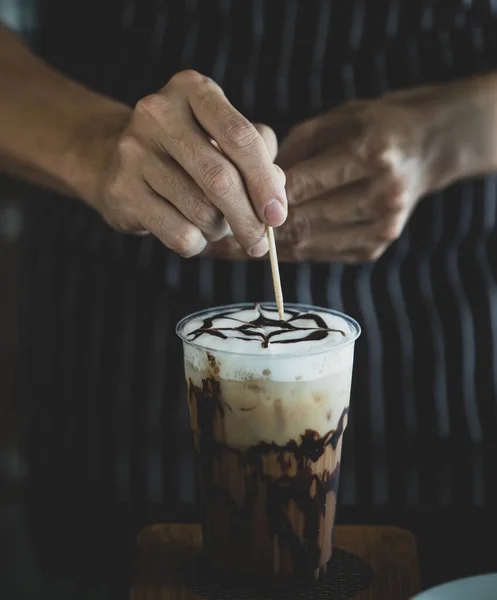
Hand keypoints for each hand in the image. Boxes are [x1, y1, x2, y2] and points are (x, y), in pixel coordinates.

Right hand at [84, 70, 286, 257]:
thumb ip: (258, 157)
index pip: (241, 137)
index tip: (277, 215)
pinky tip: (191, 233)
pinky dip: (196, 243)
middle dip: (248, 219)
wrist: (112, 159)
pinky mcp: (121, 190)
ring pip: (201, 212)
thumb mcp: (223, 137)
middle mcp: (159, 113)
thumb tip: (276, 196)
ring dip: (219, 230)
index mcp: (193, 90)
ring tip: (214, 224)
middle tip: (259, 244)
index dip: (265, 182)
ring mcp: (134, 152)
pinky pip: (178, 233)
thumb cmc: (185, 150)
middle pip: (221, 179)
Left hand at [206, 85, 461, 262]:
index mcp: (370, 153)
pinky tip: (266, 246)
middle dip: (254, 231)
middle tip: (213, 238)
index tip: (218, 211)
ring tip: (229, 246)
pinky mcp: (376, 247)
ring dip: (266, 246)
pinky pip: (321, 254)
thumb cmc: (368, 127)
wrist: (423, 148)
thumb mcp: (331, 122)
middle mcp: (382, 195)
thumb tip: (245, 187)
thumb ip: (291, 155)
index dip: (255, 203)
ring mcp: (383, 227)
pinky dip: (291, 250)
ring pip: (308, 246)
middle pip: (302, 223)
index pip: (299, 187)